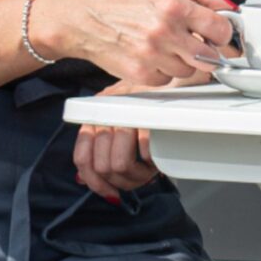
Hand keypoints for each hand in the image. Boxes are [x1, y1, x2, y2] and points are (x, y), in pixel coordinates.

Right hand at [37, 0, 237, 86]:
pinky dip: (164, 73)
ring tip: (168, 47)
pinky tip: (153, 58)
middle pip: (209, 57)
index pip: (220, 30)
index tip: (217, 34)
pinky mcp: (139, 74)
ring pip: (189, 71)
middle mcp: (164, 32)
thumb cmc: (125, 2)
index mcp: (174, 7)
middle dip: (206, 51)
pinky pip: (167, 81)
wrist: (84, 18)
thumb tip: (228, 7)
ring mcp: (151, 55)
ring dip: (184, 62)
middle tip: (195, 43)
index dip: (222, 34)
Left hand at [74, 80, 165, 202]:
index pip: (83, 157)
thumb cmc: (152, 96)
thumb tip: (86, 178)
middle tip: (138, 176)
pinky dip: (150, 159)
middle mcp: (106, 112)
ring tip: (149, 168)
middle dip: (123, 179)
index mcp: (95, 114)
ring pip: (120, 163)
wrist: (176, 68)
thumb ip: (102, 144)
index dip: (95, 181)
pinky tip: (156, 157)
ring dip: (138, 174)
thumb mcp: (121, 116)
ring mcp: (126, 112)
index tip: (109, 191)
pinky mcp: (147, 113)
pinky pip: (142, 150)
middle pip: (103, 165)